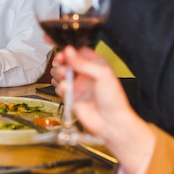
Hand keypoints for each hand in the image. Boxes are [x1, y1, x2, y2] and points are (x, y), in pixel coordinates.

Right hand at [55, 45, 155, 173]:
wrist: (111, 123)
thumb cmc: (114, 100)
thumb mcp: (102, 75)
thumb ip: (84, 63)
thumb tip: (69, 51)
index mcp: (94, 63)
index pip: (77, 51)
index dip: (67, 50)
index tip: (62, 52)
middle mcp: (84, 73)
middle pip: (65, 61)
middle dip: (61, 63)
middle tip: (63, 67)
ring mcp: (77, 84)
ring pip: (59, 73)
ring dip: (59, 75)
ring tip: (66, 79)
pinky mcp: (71, 96)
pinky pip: (59, 87)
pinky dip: (61, 88)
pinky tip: (67, 91)